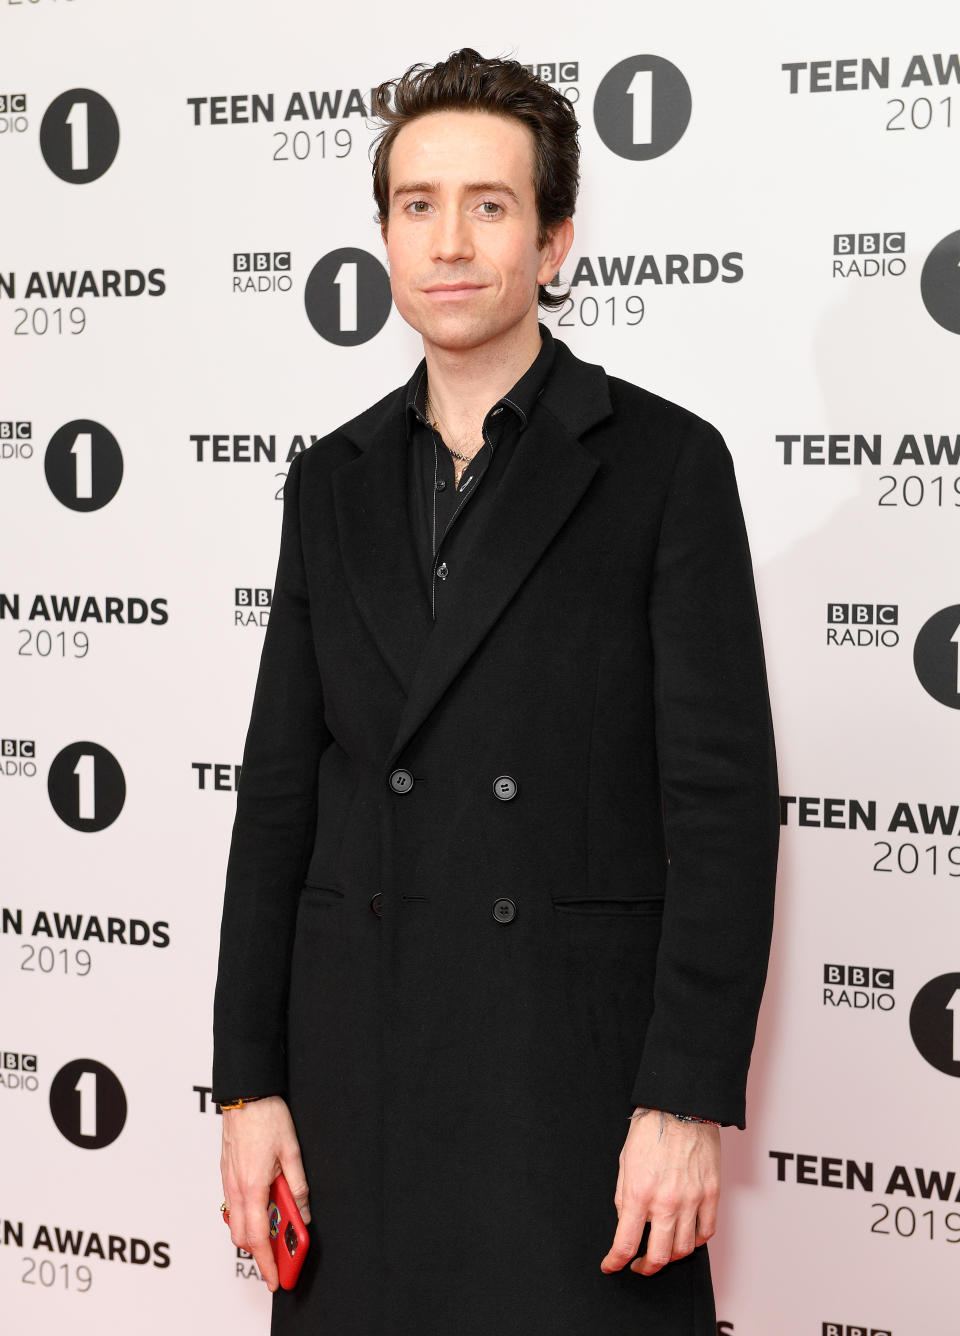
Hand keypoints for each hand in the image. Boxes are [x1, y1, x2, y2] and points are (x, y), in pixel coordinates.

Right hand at [220, 1095, 309, 1291]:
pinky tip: (263, 1210)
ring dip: (252, 1235)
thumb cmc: (267, 1117)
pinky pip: (233, 1206)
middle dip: (259, 1254)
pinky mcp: (226, 1174)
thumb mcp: (292, 1151)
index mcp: (253, 1187)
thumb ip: (298, 1187)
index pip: (259, 1238)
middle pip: (242, 1237)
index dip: (268, 1262)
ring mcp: (228, 1182)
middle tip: (279, 1261)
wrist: (245, 1095)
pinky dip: (246, 1217)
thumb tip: (302, 1214)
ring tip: (275, 1235)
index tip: (276, 1277)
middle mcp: (236, 1188)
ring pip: (235, 1223)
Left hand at [600, 1109, 719, 1276]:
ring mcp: (692, 1200)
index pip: (626, 1243)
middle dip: (646, 1268)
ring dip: (671, 1257)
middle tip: (639, 1265)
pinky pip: (706, 1232)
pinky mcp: (712, 1194)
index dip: (615, 1261)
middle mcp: (667, 1202)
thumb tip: (626, 1222)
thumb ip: (624, 1197)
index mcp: (640, 1193)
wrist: (680, 1106)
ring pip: (685, 1249)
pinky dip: (696, 1241)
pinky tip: (686, 1236)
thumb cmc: (650, 1130)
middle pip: (659, 1256)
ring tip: (662, 1250)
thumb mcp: (624, 1162)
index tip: (611, 1266)